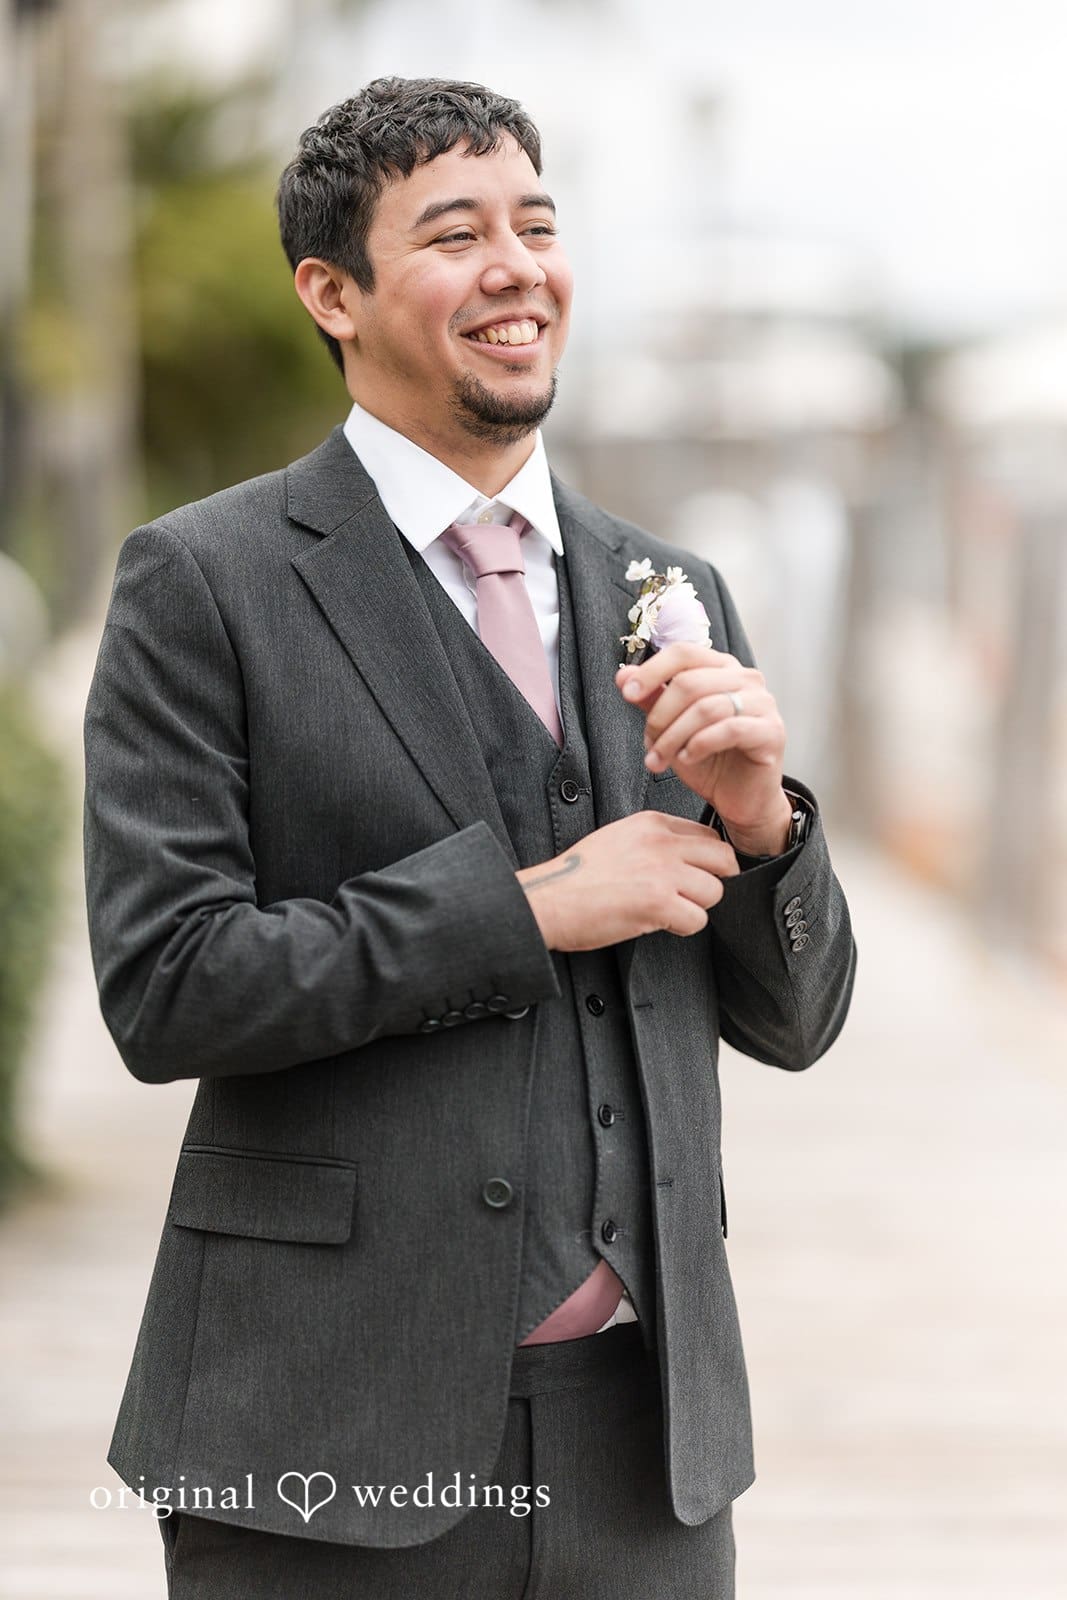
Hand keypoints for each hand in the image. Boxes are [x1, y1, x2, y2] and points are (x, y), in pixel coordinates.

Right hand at [516, 811, 739, 950]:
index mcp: (651, 824)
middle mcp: (661, 842)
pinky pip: (698, 919)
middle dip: (714, 881)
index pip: (708, 836)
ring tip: (667, 910)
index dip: (707, 860)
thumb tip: (687, 858)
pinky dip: (682, 927)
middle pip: (723, 859)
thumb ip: (653, 841)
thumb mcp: (617, 839)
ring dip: (696, 907)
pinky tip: (658, 923)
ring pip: (714, 892)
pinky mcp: (660, 902)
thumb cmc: (577, 877)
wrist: (549, 900)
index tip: (696, 874)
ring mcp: (662, 871)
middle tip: (693, 896)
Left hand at [615, 642, 789, 850]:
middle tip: (648, 744)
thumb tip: (622, 675)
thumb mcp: (671, 727)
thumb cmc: (709, 760)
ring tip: (659, 759)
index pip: (683, 653)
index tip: (627, 692)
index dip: (651, 670)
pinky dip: (699, 745)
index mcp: (721, 668)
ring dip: (673, 737)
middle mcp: (746, 679)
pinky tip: (687, 758)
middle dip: (660, 716)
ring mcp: (763, 704)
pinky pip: (729, 730)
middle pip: (690, 682)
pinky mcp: (772, 732)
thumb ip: (651, 699)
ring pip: (706, 708)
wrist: (741, 800)